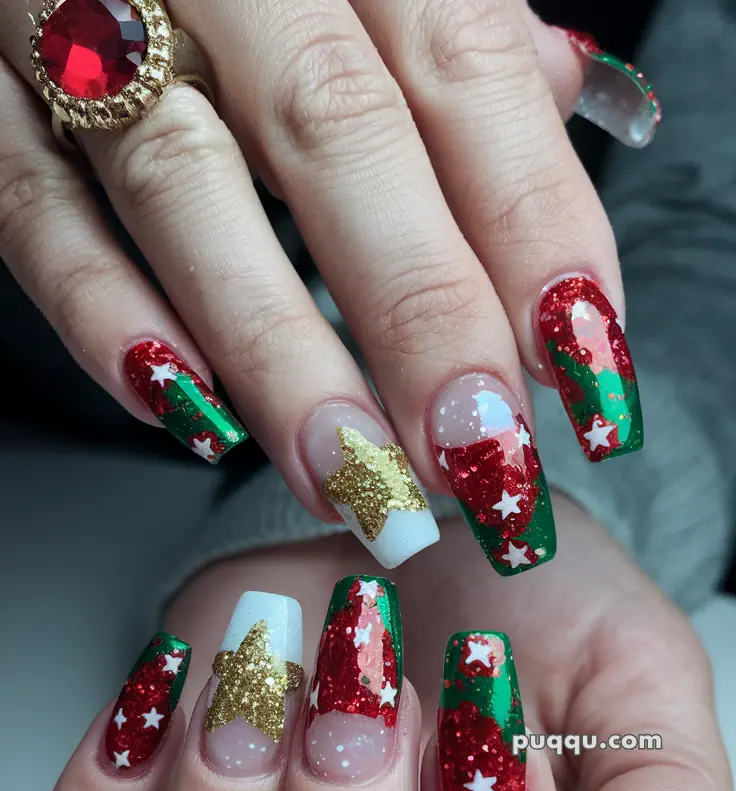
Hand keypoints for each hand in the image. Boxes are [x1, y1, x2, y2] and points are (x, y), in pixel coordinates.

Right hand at [1, 1, 655, 571]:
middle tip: (478, 455)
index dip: (532, 222)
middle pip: (339, 135)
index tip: (583, 363)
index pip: (464, 68)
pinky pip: (32, 206)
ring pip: (183, 185)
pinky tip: (190, 414)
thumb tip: (554, 103)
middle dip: (422, 312)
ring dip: (277, 350)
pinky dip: (104, 316)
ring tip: (354, 478)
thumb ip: (451, 27)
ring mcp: (86, 18)